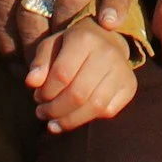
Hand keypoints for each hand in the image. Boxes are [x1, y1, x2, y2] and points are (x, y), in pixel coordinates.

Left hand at [23, 16, 139, 132]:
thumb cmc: (70, 46)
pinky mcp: (130, 85)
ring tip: (53, 123)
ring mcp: (122, 69)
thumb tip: (32, 83)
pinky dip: (88, 118)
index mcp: (84, 38)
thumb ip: (40, 63)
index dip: (46, 92)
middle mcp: (107, 52)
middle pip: (77, 93)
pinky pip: (108, 111)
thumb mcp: (51, 46)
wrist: (105, 41)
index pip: (61, 74)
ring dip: (69, 120)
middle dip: (55, 109)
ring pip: (94, 106)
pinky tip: (74, 118)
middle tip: (42, 113)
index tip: (37, 97)